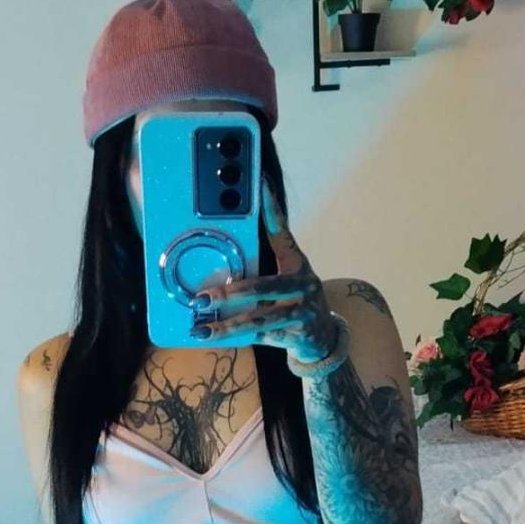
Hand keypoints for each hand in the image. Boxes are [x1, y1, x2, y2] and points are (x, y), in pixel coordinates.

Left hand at [190, 176, 342, 363]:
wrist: (323, 338)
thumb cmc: (298, 300)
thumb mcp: (290, 274)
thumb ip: (269, 256)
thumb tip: (237, 237)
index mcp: (297, 264)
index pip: (281, 231)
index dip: (270, 209)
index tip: (259, 184)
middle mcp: (304, 285)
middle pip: (261, 287)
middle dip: (229, 294)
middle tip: (201, 298)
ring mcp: (303, 312)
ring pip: (258, 320)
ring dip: (227, 327)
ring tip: (201, 330)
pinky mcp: (298, 336)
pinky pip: (262, 337)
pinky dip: (239, 339)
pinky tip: (218, 339)